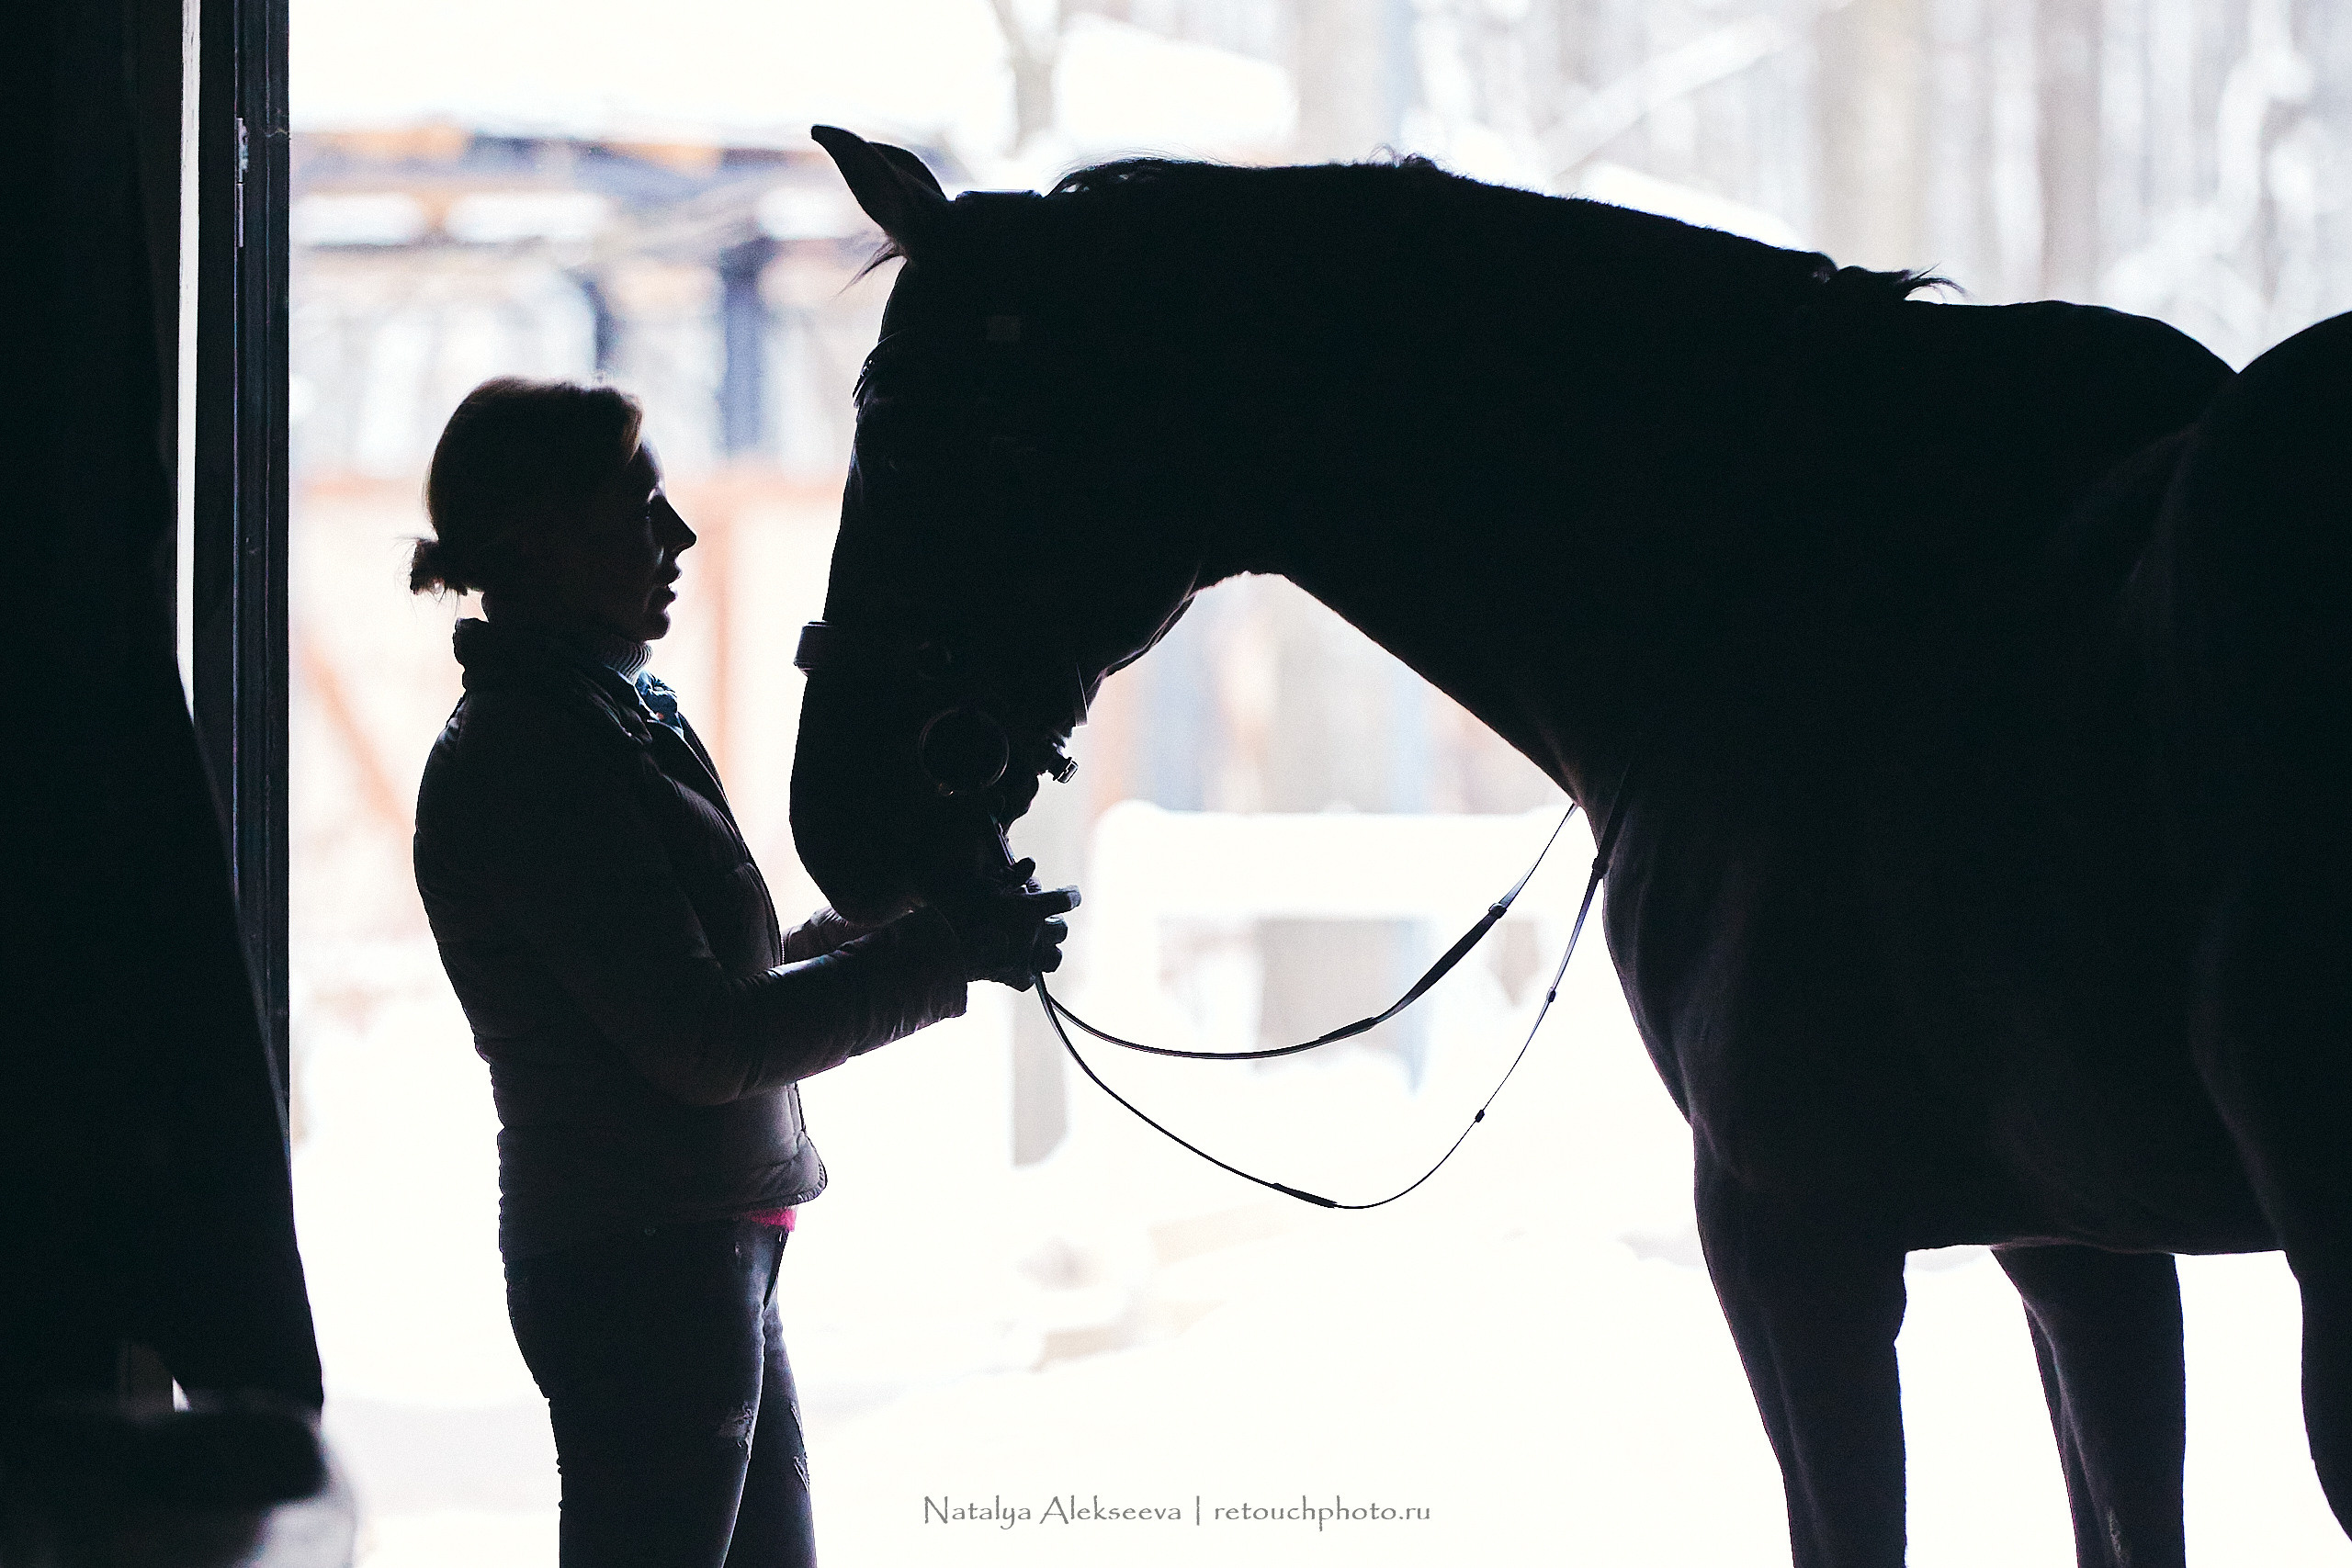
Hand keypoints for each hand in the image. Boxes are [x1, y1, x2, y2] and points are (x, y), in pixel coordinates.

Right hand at [935, 859, 1079, 990]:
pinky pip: (1030, 979)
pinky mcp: (1013, 977)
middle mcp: (1035, 934)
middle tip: (1045, 919)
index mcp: (1031, 908)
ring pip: (1055, 958)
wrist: (945, 945)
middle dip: (1055, 922)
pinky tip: (1017, 966)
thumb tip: (1029, 864)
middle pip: (1062, 929)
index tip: (1072, 894)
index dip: (1071, 896)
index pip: (1066, 900)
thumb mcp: (985, 883)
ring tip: (1039, 945)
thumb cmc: (961, 908)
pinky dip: (1026, 972)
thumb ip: (1011, 874)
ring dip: (1050, 949)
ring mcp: (1026, 958)